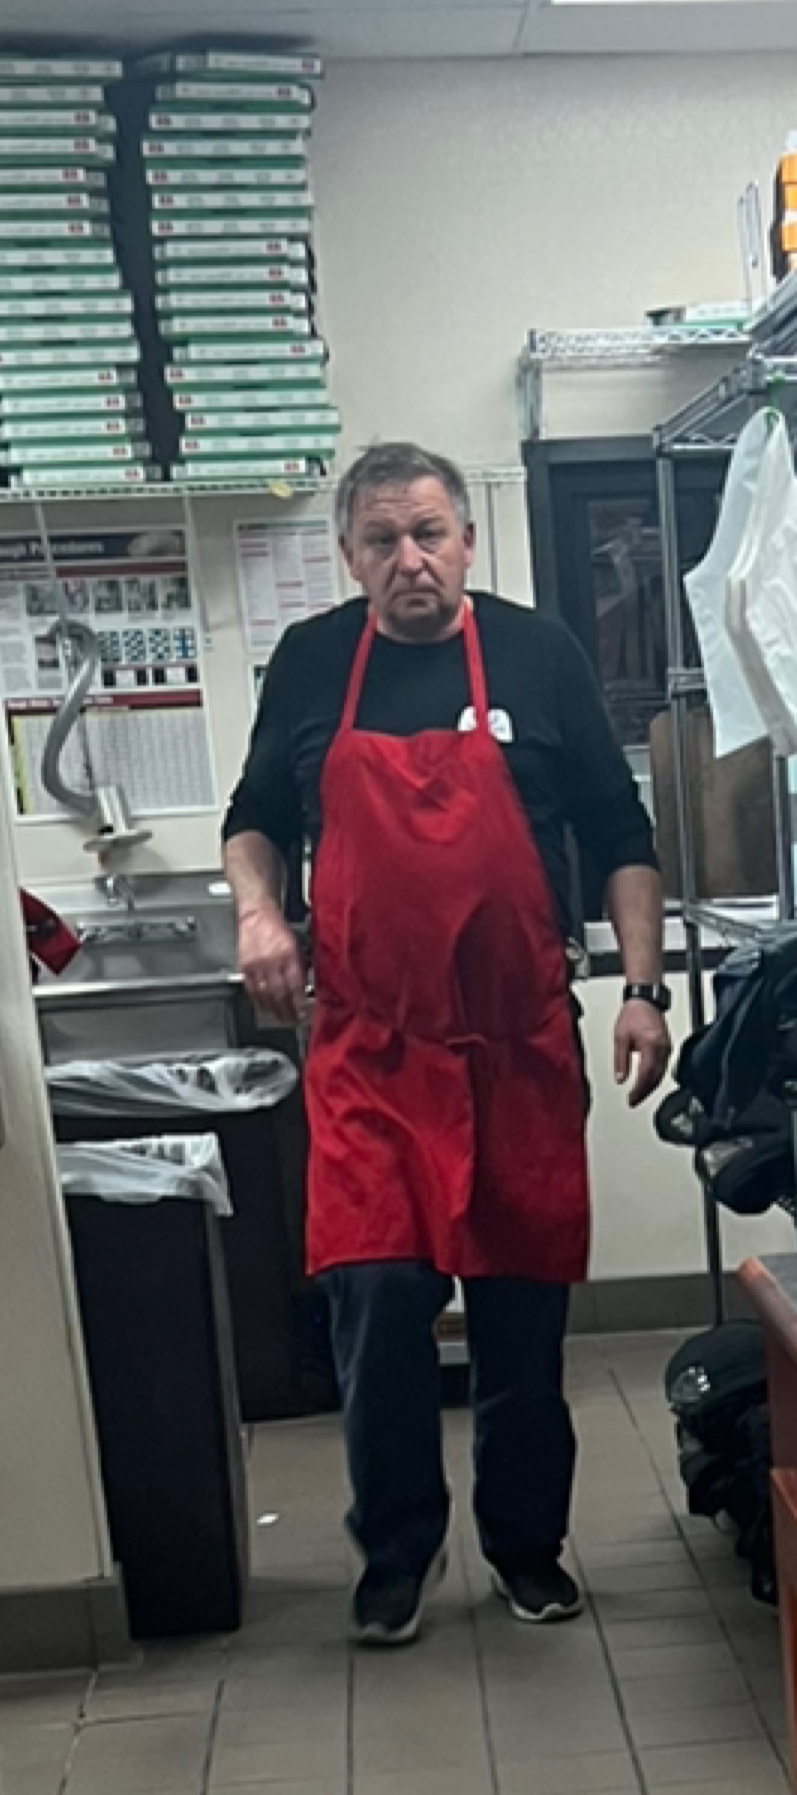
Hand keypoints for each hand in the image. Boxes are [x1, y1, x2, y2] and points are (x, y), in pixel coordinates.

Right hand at [238, 904, 304, 1023]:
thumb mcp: (297, 944)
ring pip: (265, 996)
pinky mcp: (244, 967)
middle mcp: (272, 962)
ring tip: (280, 1019)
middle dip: (287, 1011)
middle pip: (280, 994)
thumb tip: (305, 988)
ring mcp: (256, 966)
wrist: (256, 914)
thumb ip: (300, 966)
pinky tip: (264, 1008)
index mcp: (288, 954)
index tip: (304, 1014)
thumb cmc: (278, 927)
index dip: (299, 1003)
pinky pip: (251, 990)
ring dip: (274, 1010)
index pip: (295, 986)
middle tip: (292, 1021)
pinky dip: (258, 1002)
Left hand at [614, 999, 670, 1108]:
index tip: (631, 1099)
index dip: (639, 1090)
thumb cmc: (633, 1014)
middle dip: (644, 1092)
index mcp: (651, 1045)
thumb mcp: (620, 1038)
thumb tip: (620, 1079)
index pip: (646, 1075)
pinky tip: (647, 1081)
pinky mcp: (667, 1046)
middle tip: (634, 1101)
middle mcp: (662, 1048)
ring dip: (650, 1086)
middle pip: (655, 1077)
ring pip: (661, 1074)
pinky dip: (655, 1077)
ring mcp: (667, 1048)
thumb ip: (620, 1060)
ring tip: (639, 1095)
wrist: (644, 1000)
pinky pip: (663, 1066)